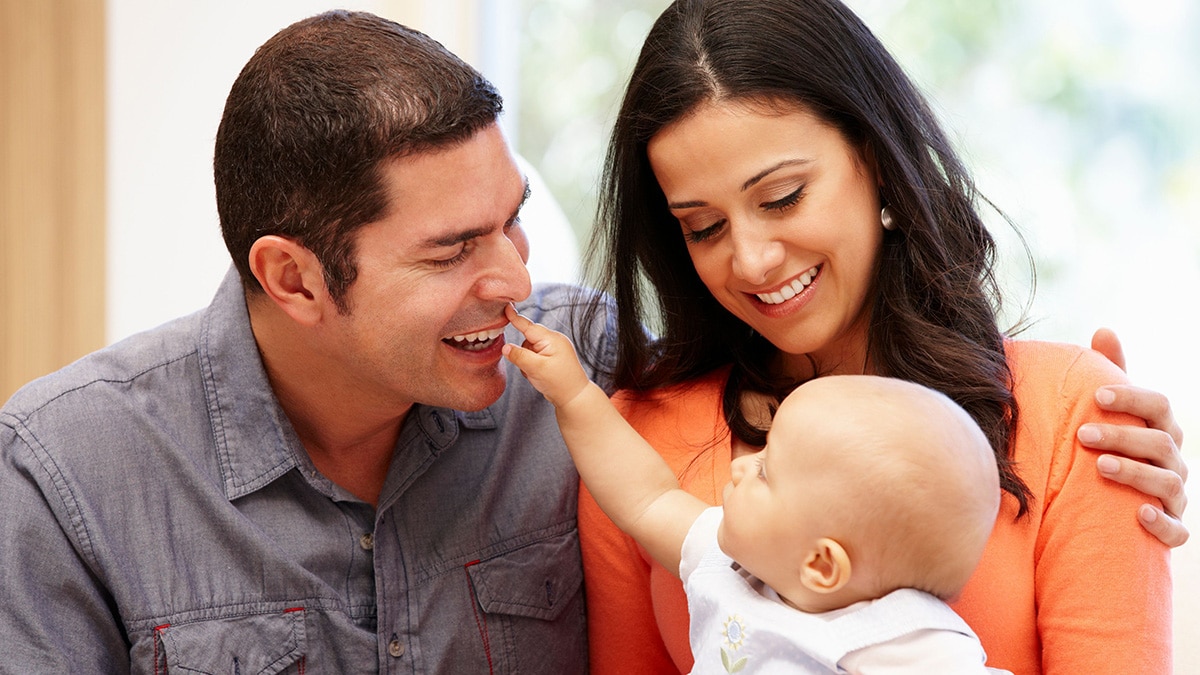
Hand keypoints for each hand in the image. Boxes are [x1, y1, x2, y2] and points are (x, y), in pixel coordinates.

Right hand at [503, 304, 592, 408]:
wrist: (575, 397)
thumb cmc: (559, 383)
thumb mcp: (536, 369)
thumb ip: (519, 356)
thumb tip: (505, 347)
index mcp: (552, 339)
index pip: (528, 326)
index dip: (515, 318)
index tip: (505, 307)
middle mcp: (554, 340)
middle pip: (528, 339)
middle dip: (524, 353)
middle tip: (529, 368)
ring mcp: (554, 348)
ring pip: (529, 349)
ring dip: (527, 361)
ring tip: (537, 374)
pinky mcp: (553, 356)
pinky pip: (535, 356)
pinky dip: (532, 365)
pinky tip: (539, 375)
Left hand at [1083, 328, 1187, 546]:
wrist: (1115, 503)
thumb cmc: (1116, 445)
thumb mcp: (1113, 411)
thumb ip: (1111, 373)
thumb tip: (1104, 330)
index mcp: (1161, 428)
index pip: (1158, 405)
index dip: (1132, 398)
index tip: (1097, 396)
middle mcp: (1173, 459)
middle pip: (1159, 442)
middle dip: (1122, 436)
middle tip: (1083, 435)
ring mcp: (1176, 495)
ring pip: (1167, 483)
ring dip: (1135, 474)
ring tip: (1100, 467)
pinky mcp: (1172, 527)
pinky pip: (1177, 532)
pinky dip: (1162, 523)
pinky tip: (1139, 514)